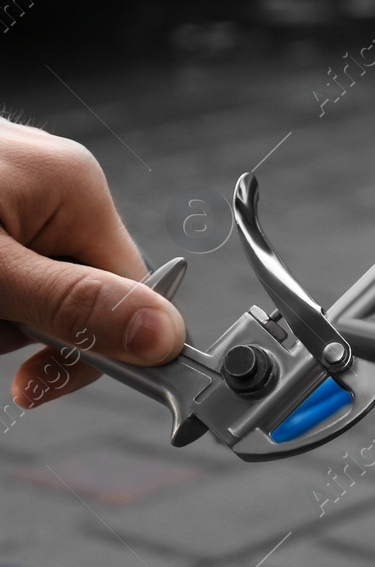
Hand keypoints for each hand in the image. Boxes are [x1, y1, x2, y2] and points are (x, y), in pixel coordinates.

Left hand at [0, 119, 184, 406]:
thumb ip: (74, 305)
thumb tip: (166, 337)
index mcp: (78, 186)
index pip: (130, 291)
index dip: (95, 348)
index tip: (41, 387)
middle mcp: (58, 180)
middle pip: (80, 291)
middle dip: (27, 325)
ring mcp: (17, 185)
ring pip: (36, 285)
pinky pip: (9, 262)